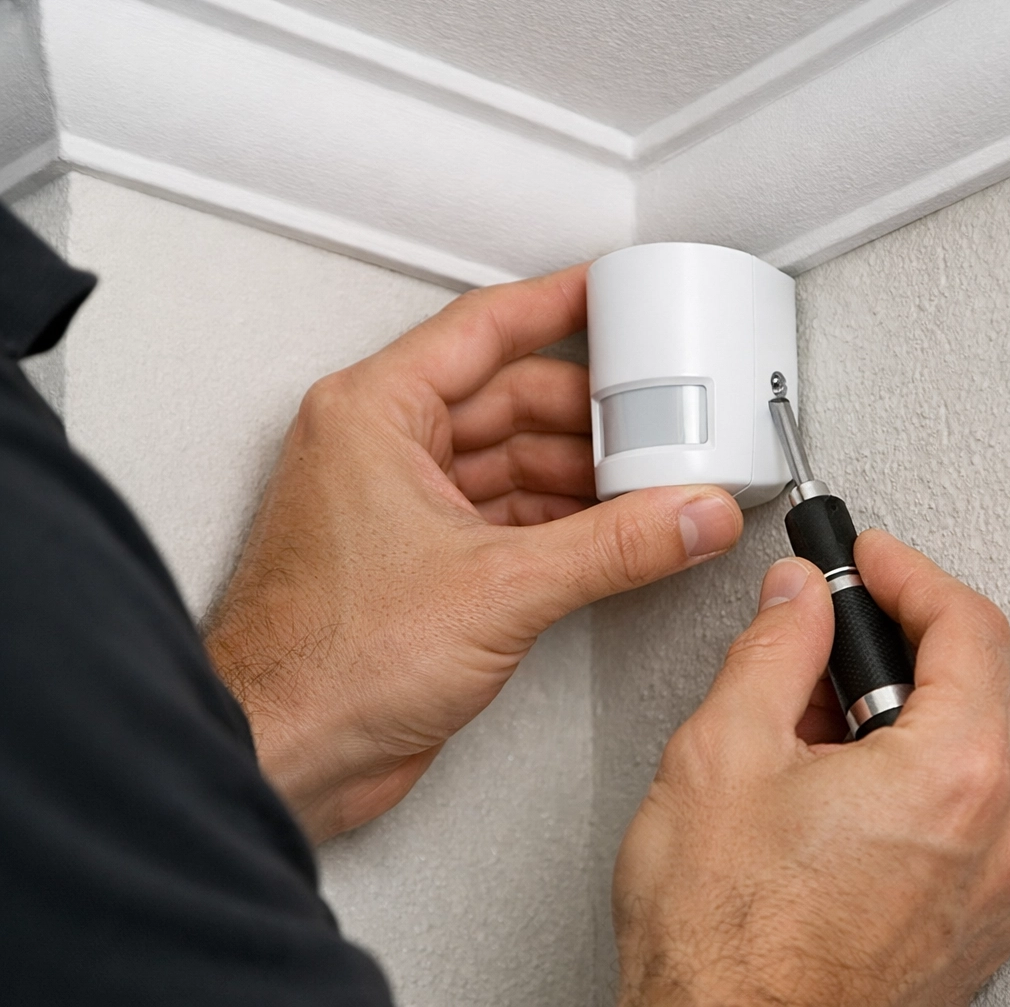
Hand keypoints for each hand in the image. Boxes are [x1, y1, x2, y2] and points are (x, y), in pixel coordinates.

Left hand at [204, 264, 742, 841]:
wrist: (287, 753)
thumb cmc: (327, 662)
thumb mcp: (498, 588)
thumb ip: (613, 547)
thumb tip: (687, 514)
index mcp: (376, 415)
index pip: (484, 329)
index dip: (557, 304)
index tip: (614, 291)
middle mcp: (386, 450)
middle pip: (510, 399)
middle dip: (591, 413)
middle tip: (661, 418)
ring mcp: (406, 505)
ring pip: (513, 461)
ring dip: (582, 472)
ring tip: (653, 479)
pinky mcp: (427, 559)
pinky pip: (509, 514)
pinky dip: (563, 520)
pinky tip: (613, 529)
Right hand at [614, 530, 1009, 1006]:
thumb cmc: (723, 934)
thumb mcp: (723, 749)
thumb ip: (774, 649)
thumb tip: (798, 597)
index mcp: (955, 779)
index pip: (967, 628)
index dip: (907, 573)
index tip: (870, 558)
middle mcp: (1005, 840)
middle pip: (979, 687)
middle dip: (900, 641)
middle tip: (831, 626)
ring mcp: (998, 891)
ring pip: (973, 749)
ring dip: (900, 708)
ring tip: (813, 716)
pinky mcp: (973, 923)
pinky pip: (968, 811)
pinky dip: (912, 768)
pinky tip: (835, 783)